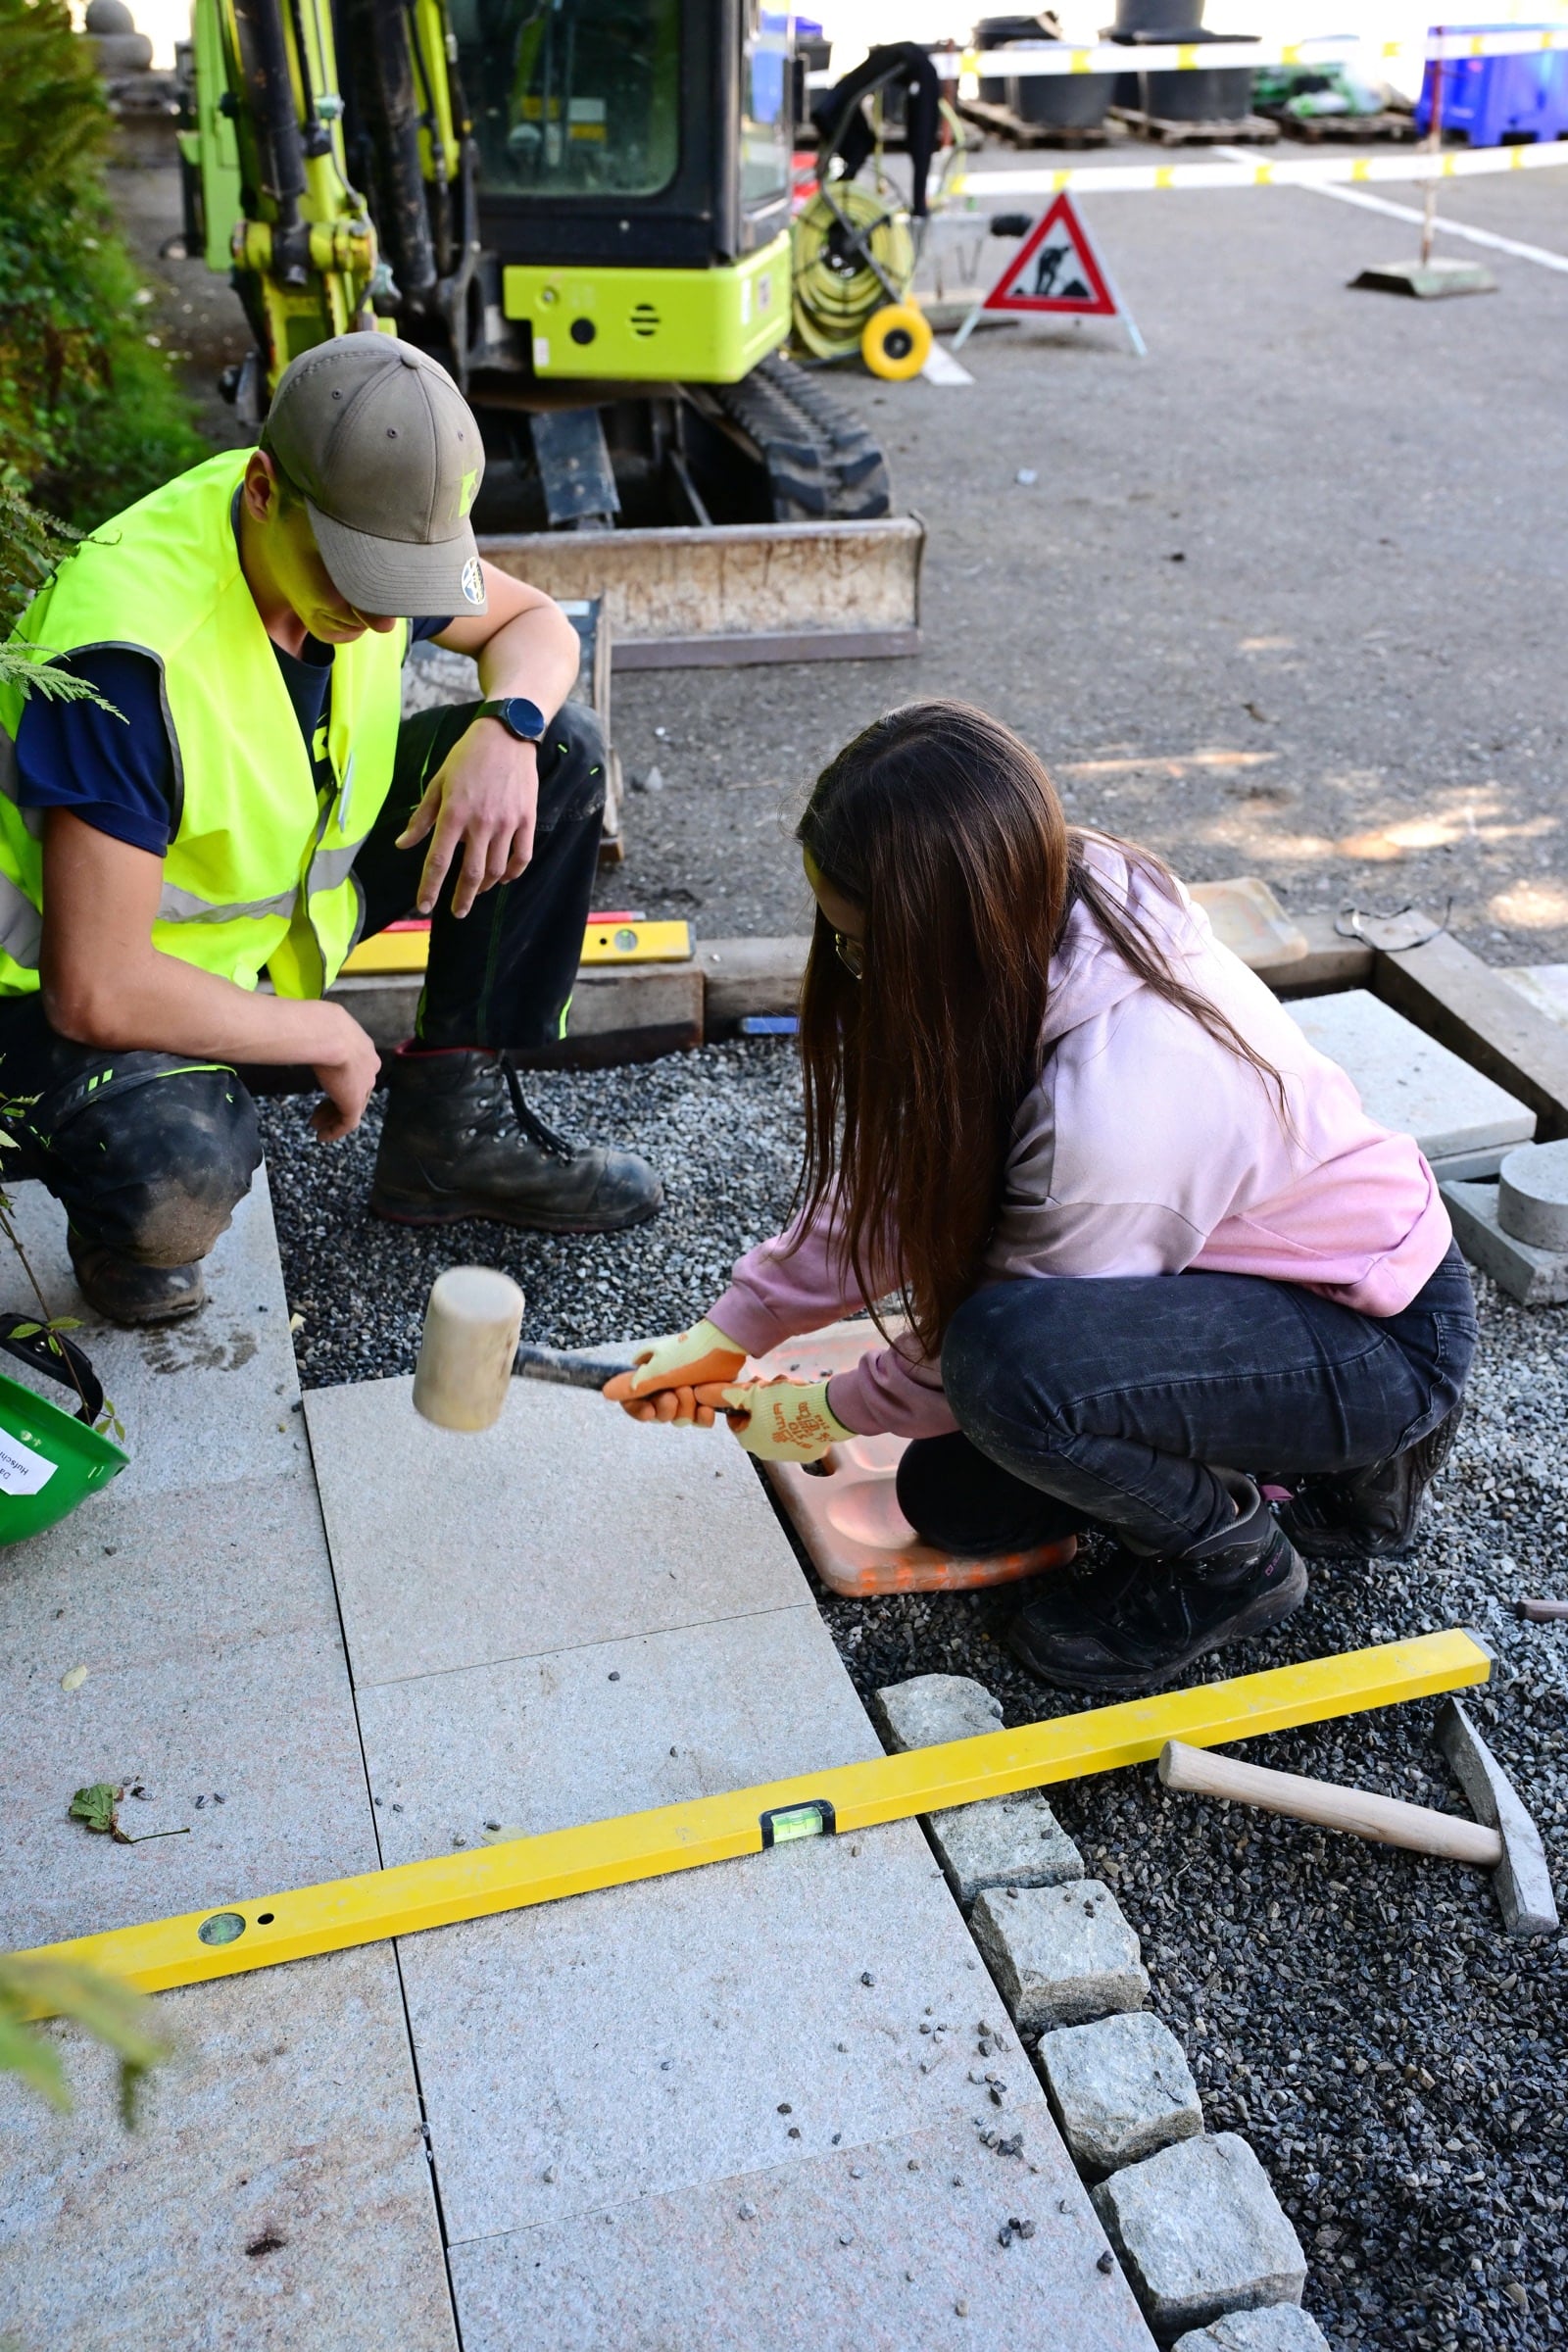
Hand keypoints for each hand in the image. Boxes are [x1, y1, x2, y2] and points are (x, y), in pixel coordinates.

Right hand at [310, 1008, 380, 1140]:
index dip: (340, 1082)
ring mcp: (364, 1086)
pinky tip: (321, 1137)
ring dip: (332, 1118)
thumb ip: (319, 1037)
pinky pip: (348, 1123)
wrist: (327, 1033)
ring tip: (316, 1125)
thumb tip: (300, 1033)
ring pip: (352, 1108)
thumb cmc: (318, 1025)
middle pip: (356, 1091)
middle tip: (318, 1113)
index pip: (356, 1071)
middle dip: (335, 1103)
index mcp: (363, 1048)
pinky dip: (335, 1131)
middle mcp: (369, 1067)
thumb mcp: (322, 1028)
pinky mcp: (354, 1102)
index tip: (325, 1089)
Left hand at [396, 717, 538, 918]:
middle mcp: (481, 822)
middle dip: (462, 898)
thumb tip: (403, 845)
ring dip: (485, 886)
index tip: (424, 906)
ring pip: (496, 869)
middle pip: (471, 873)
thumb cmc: (468, 756)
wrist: (507, 734)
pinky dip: (512, 873)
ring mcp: (507, 822)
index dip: (430, 887)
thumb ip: (422, 818)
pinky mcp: (526, 819)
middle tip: (457, 912)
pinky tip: (504, 878)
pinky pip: (521, 856)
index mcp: (454, 813)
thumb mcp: (438, 782)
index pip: (438, 861)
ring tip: (477, 890)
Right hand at [601, 1318, 746, 1426]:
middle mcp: (665, 1384)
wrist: (728, 1345)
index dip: (639, 1411)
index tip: (649, 1413)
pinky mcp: (706, 1398)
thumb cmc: (689, 1354)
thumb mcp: (658, 1371)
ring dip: (686, 1410)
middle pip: (657, 1413)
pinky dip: (703, 1416)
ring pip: (679, 1418)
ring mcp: (686, 1391)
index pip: (633, 1402)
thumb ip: (632, 1386)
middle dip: (668, 1408)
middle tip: (677, 1393)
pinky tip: (707, 1408)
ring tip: (694, 1392)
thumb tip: (605, 1392)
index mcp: (649, 1375)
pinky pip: (699, 1419)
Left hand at [697, 1376, 851, 1462]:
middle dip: (763, 1400)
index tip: (754, 1387)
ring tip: (792, 1390)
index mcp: (749, 1440)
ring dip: (781, 1405)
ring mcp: (789, 1454)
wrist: (824, 1412)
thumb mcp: (753, 1394)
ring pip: (778, 1424)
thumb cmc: (784, 1402)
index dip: (743, 1399)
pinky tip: (805, 1404)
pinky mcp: (808, 1452)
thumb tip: (699, 1393)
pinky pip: (797, 1431)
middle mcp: (766, 1452)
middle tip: (774, 1385)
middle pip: (757, 1420)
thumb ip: (727, 1395)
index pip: (736, 1419)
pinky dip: (798, 1417)